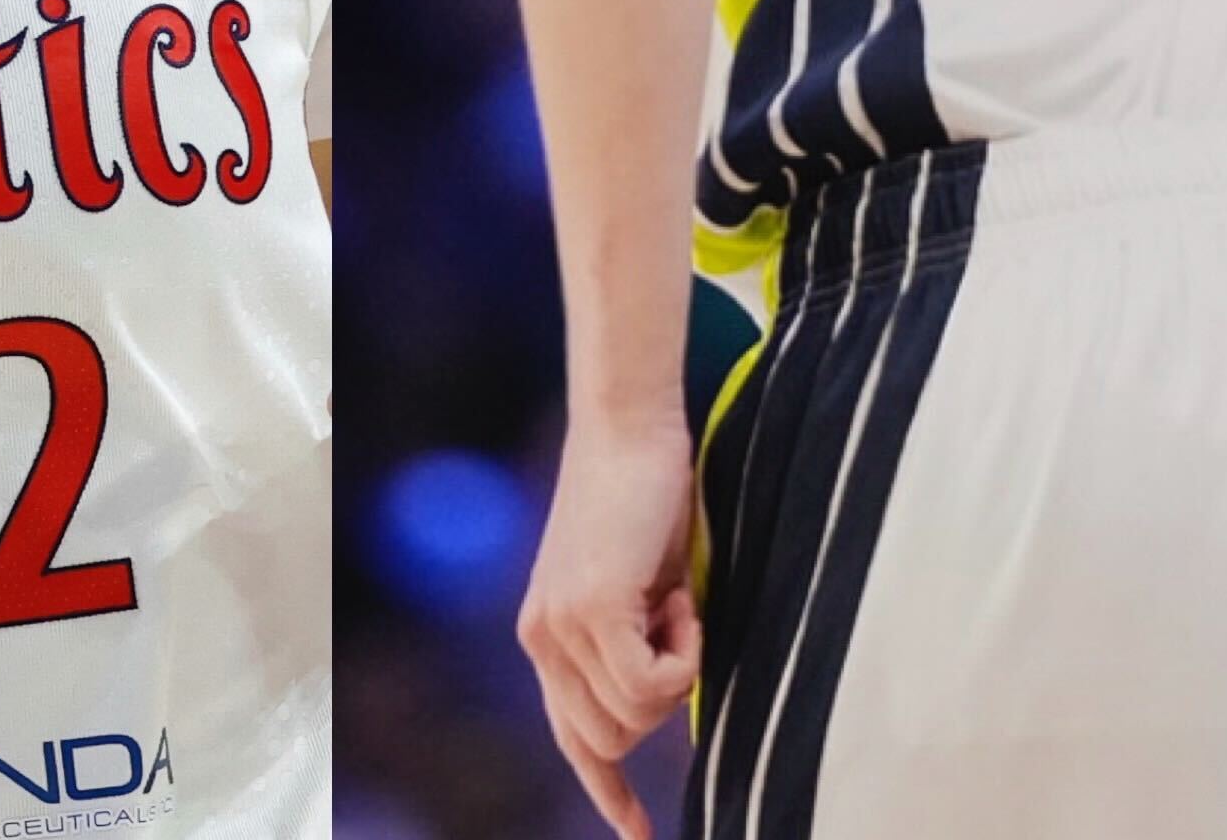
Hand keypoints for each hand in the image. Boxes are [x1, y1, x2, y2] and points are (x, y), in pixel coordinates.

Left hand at [517, 417, 703, 837]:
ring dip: (675, 666)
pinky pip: (653, 685)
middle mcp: (542, 638)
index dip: (607, 790)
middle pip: (615, 735)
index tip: (637, 835)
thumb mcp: (638, 588)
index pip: (571, 735)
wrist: (628, 426)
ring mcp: (560, 626)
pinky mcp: (589, 610)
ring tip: (669, 593)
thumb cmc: (645, 496)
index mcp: (548, 634)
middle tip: (674, 618)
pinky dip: (684, 651)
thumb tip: (659, 704)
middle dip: (663, 696)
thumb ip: (632, 644)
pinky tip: (675, 594)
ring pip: (636, 715)